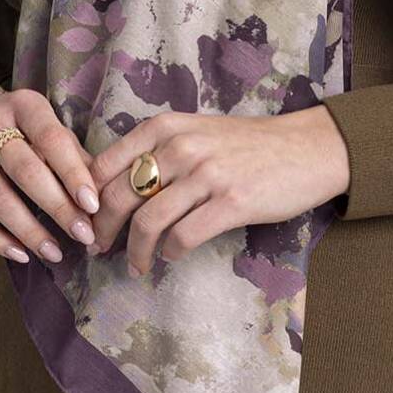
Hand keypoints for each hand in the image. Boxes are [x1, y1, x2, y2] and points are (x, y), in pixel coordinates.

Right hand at [0, 85, 102, 266]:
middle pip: (24, 170)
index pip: (52, 139)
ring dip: (28, 230)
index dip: (73, 173)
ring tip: (54, 253)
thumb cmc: (13, 125)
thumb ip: (70, 153)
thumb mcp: (42, 125)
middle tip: (82, 235)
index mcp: (23, 104)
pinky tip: (19, 254)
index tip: (93, 206)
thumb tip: (103, 191)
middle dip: (57, 207)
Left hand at [84, 107, 350, 276]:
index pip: (106, 164)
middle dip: (102, 230)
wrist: (307, 148)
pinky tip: (171, 255)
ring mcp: (207, 174)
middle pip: (120, 197)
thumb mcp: (197, 131)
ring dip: (135, 251)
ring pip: (148, 221)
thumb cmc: (249, 144)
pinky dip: (169, 251)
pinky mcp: (231, 202)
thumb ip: (158, 150)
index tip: (85, 219)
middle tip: (98, 248)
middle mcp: (182, 146)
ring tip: (135, 265)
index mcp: (167, 127)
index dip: (88, 198)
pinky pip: (183, 236)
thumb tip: (113, 186)